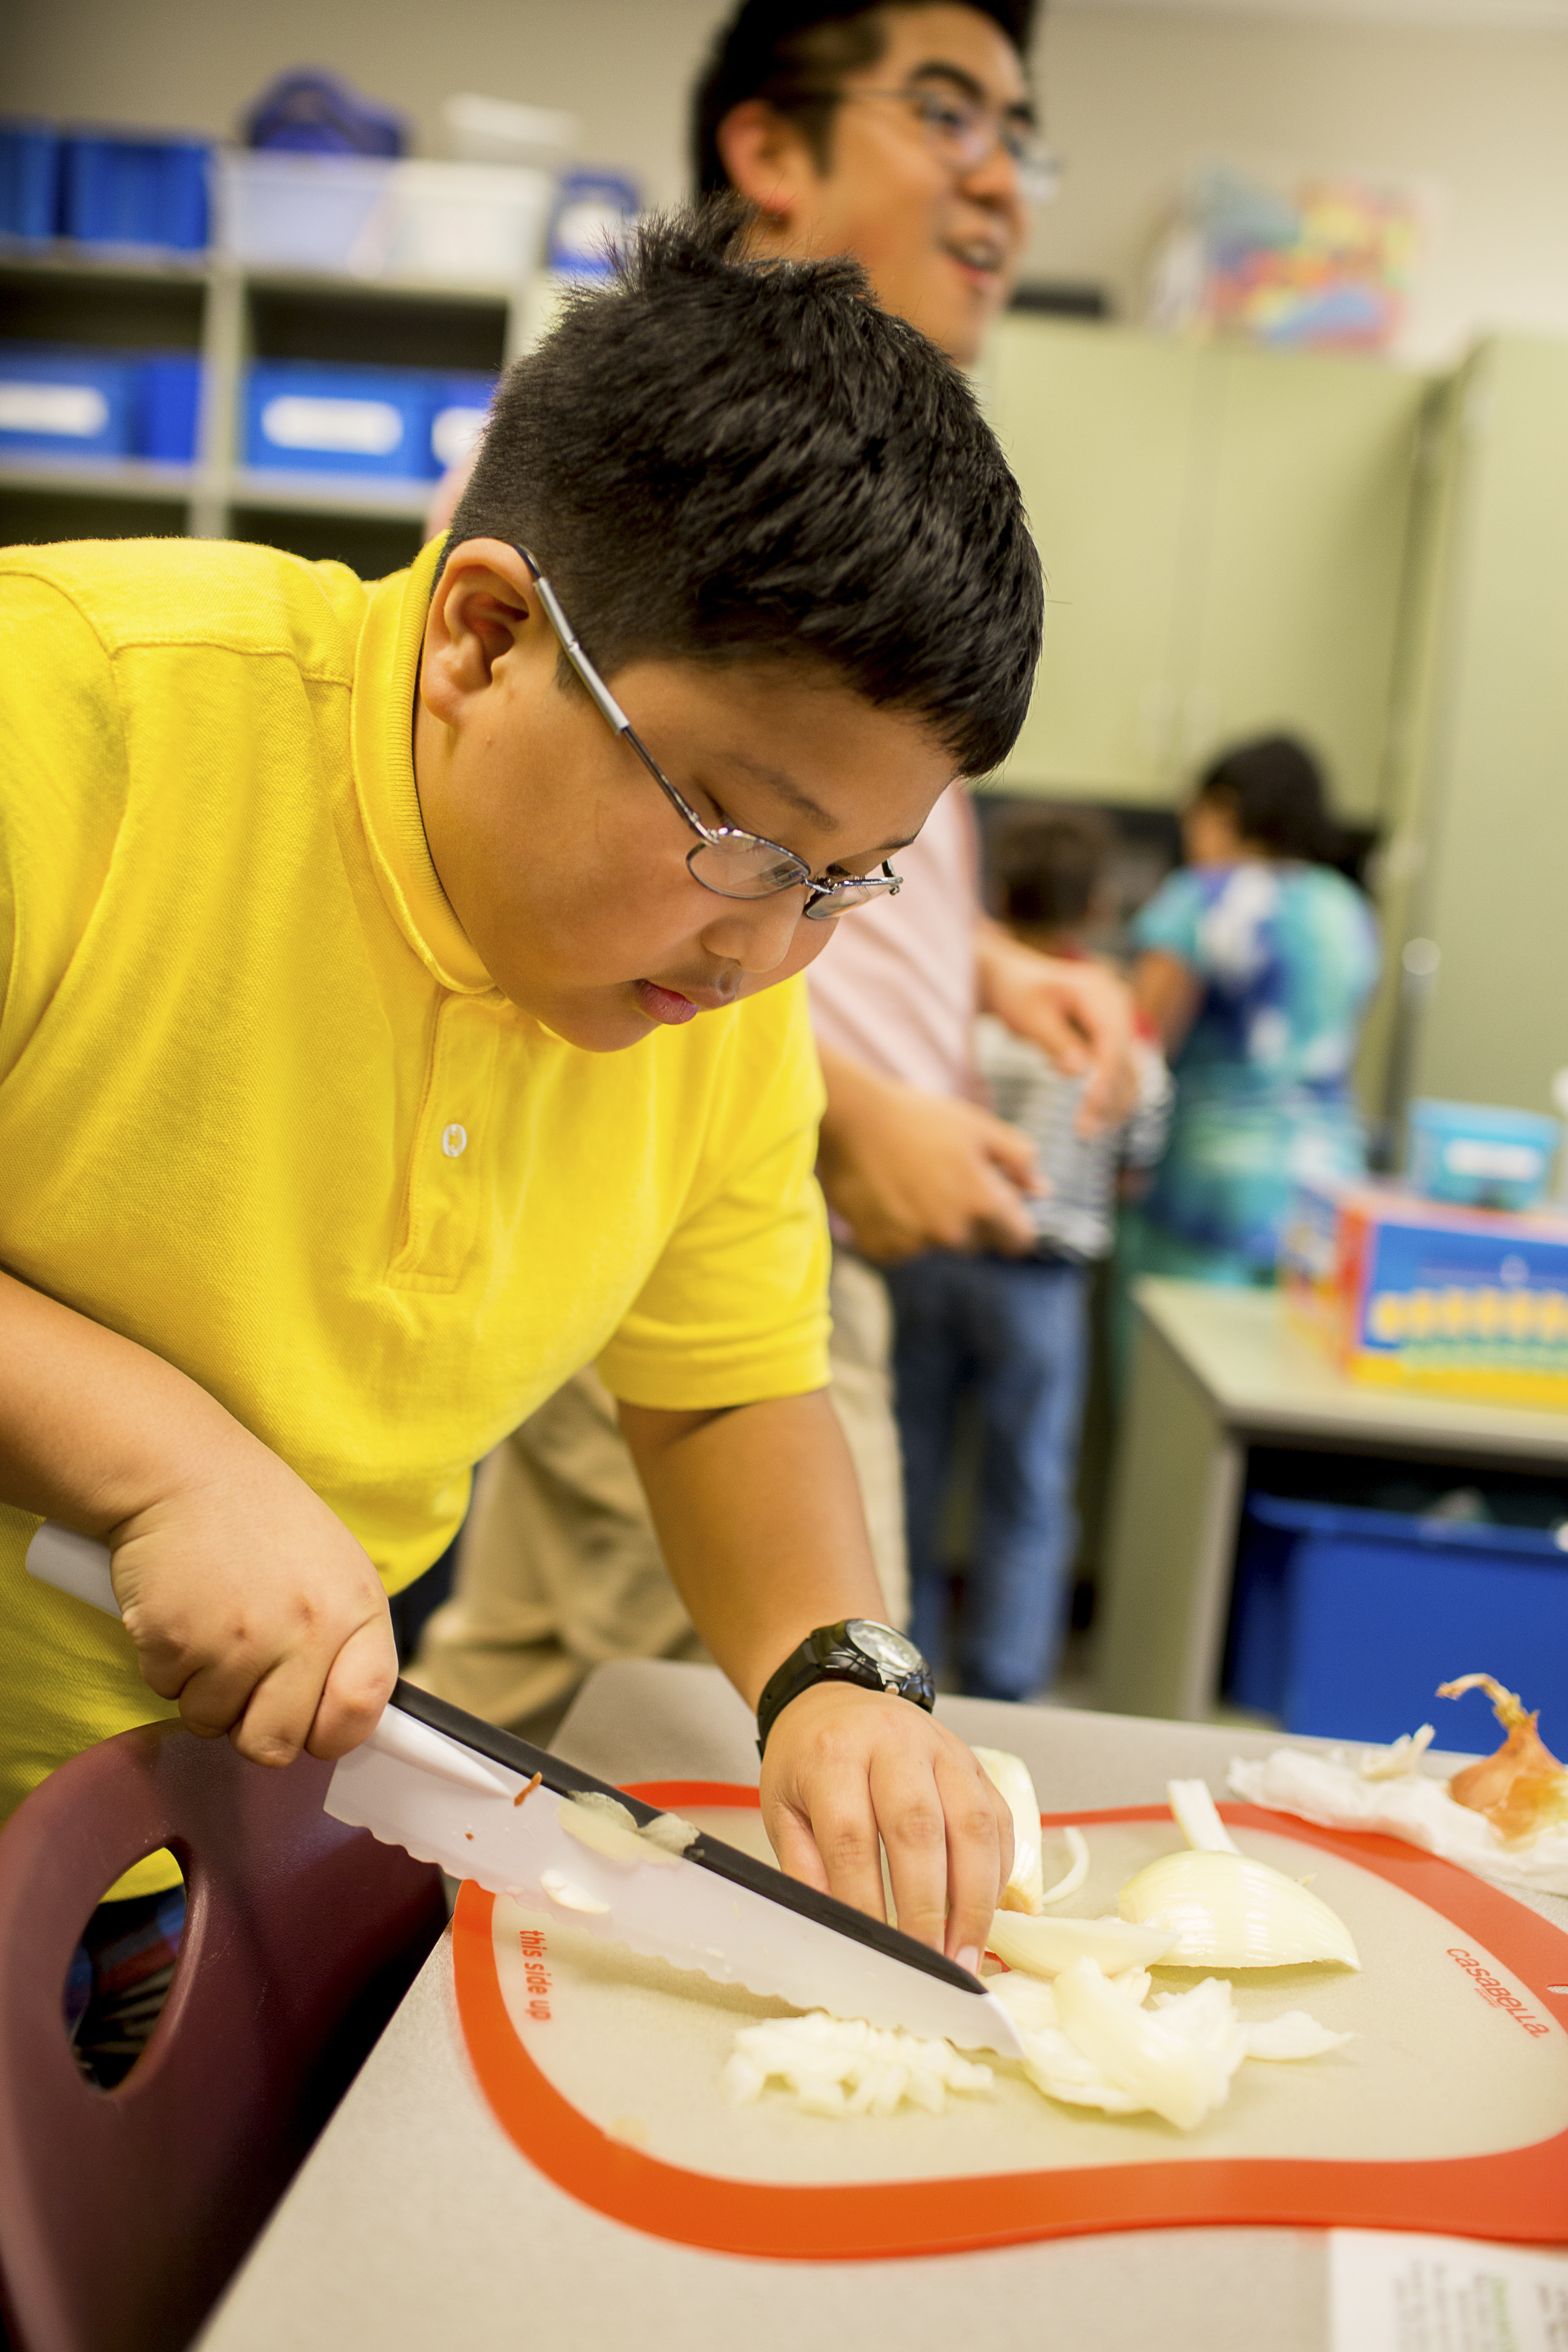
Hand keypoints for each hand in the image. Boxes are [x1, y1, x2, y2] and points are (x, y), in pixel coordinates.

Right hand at [108, 1439, 396, 1768]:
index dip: (330, 1732)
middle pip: (276, 1745)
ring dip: (204, 1690)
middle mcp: (307, 1629)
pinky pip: (167, 1694)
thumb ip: (345, 1642)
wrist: (183, 1471)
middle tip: (243, 1675)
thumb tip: (341, 1721)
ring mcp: (240, 1639)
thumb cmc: (262, 1523)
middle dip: (252, 1724)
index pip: (362, 1711)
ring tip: (211, 1626)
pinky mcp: (177, 1641)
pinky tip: (182, 1611)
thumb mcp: (334, 1570)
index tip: (310, 1722)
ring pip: (212, 1723)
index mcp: (356, 1609)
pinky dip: (167, 1666)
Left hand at [760, 1682, 1013, 1967]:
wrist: (838, 1699)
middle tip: (930, 1964)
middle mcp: (894, 1743)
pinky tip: (985, 1914)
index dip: (864, 1898)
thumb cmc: (808, 1760)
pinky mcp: (975, 1764)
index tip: (873, 1949)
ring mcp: (944, 1750)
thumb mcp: (783, 1808)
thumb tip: (832, 1931)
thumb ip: (804, 1868)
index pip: (851, 1834)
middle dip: (928, 1907)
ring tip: (965, 1955)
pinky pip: (999, 1822)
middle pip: (918, 1828)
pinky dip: (996, 1875)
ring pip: (972, 1825)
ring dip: (974, 1900)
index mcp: (834, 1754)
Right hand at [817, 1052, 1040, 1262]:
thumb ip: (1019, 1160)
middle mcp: (951, 1232)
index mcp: (982, 1204)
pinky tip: (887, 1197)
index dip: (1012, 1222)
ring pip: (936, 1246)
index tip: (998, 1205)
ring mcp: (913, 1244)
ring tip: (911, 1183)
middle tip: (944, 1180)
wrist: (852, 1120)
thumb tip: (1043, 1190)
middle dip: (970, 1219)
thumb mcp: (979, 1127)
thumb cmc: (920, 1118)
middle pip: (977, 1243)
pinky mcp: (880, 1248)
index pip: (1018, 1240)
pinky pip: (900, 1250)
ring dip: (931, 1225)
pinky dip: (897, 1231)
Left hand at [976, 922, 1137, 1133]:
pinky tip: (1095, 1119)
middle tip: (1085, 1131)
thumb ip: (1054, 1041)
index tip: (1090, 1107)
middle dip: (1109, 1097)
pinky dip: (1111, 1095)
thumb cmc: (1015, 995)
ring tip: (1088, 1131)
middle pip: (1125, 1056)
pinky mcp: (1114, 1036)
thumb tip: (1078, 1072)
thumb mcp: (1028, 1016)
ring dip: (1114, 1102)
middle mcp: (1116, 1002)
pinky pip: (1122, 1069)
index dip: (1105, 1076)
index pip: (1112, 1038)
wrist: (1012, 980)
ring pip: (1129, 1068)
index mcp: (1096, 990)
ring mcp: (1119, 1019)